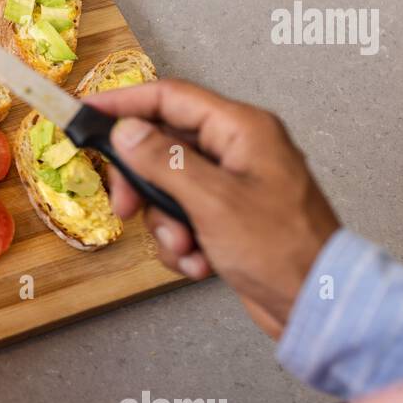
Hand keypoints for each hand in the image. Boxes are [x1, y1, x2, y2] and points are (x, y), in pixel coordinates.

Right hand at [85, 80, 339, 338]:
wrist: (316, 304)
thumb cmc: (283, 249)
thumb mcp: (212, 200)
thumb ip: (164, 160)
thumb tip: (127, 130)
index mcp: (243, 130)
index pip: (171, 98)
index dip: (124, 103)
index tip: (86, 112)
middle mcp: (238, 151)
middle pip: (162, 147)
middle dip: (142, 183)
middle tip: (126, 207)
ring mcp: (232, 186)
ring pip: (168, 189)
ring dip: (165, 224)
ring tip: (184, 247)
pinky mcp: (227, 219)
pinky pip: (183, 218)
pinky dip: (182, 244)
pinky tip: (200, 262)